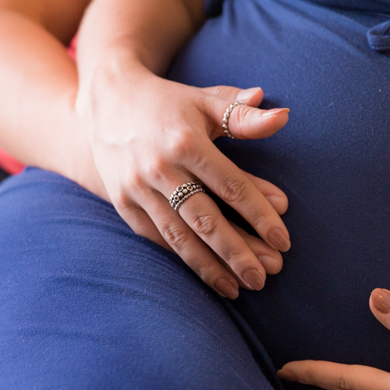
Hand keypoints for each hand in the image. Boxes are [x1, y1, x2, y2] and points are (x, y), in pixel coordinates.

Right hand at [81, 67, 291, 298]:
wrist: (107, 101)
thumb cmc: (169, 103)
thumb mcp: (206, 101)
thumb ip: (244, 116)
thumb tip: (283, 118)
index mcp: (186, 141)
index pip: (231, 185)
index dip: (259, 214)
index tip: (283, 240)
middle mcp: (159, 168)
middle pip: (204, 219)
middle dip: (236, 252)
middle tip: (264, 278)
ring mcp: (137, 189)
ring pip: (179, 236)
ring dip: (209, 266)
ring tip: (237, 288)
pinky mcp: (123, 203)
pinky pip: (156, 237)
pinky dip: (181, 258)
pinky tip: (205, 275)